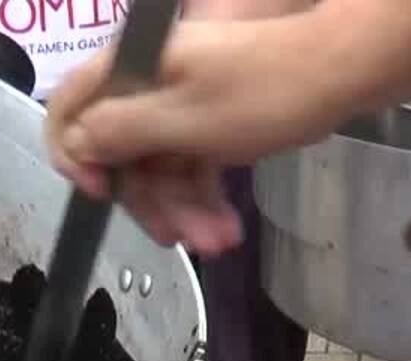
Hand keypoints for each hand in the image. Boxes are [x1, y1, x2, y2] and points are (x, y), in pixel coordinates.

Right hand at [45, 16, 348, 252]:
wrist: (341, 70)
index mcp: (131, 68)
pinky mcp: (211, 118)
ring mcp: (182, 101)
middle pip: (119, 149)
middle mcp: (148, 81)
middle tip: (181, 240)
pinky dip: (204, 195)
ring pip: (159, 164)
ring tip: (220, 242)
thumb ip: (119, 132)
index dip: (74, 155)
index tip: (103, 194)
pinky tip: (225, 228)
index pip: (70, 107)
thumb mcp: (184, 121)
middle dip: (148, 200)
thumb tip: (75, 146)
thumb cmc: (262, 92)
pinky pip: (191, 161)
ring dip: (184, 208)